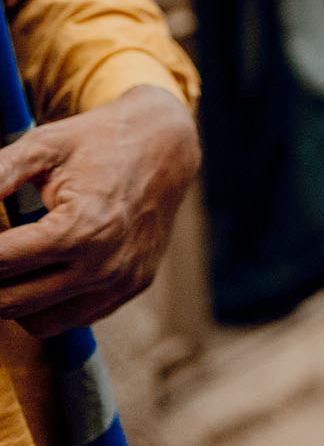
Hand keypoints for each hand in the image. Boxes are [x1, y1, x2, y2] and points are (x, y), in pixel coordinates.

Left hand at [0, 84, 199, 336]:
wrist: (169, 144)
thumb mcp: (43, 146)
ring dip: (13, 297)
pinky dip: (48, 303)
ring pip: (37, 322)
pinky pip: (71, 318)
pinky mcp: (133, 286)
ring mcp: (121, 281)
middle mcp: (104, 265)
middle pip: (9, 301)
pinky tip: (45, 268)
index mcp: (81, 229)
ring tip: (13, 261)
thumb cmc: (99, 140)